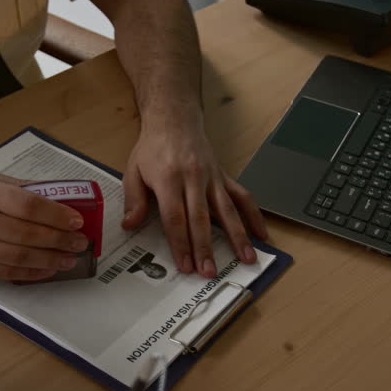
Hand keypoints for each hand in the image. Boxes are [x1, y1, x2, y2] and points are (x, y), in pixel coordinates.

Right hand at [0, 169, 88, 280]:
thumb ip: (13, 187)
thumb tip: (52, 195)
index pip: (27, 204)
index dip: (56, 214)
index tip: (76, 220)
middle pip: (26, 233)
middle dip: (59, 240)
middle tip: (79, 242)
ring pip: (17, 256)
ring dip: (49, 259)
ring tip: (68, 258)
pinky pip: (3, 272)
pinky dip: (29, 272)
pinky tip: (45, 269)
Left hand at [122, 109, 267, 276]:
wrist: (174, 119)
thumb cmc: (153, 148)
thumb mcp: (133, 171)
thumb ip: (133, 200)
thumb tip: (129, 225)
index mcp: (168, 179)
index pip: (175, 217)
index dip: (180, 243)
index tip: (184, 264)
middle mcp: (193, 178)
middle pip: (201, 218)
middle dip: (205, 248)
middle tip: (209, 271)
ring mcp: (212, 177)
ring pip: (227, 210)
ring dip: (237, 236)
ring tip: (246, 258)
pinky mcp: (224, 176)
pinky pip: (242, 196)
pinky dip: (254, 216)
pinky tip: (261, 234)